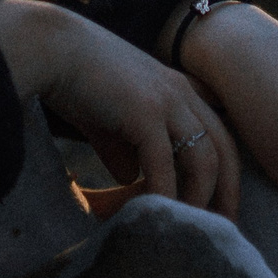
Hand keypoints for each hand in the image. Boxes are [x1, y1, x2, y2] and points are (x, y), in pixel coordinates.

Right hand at [0, 0, 238, 216]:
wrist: (50, 48)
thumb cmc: (75, 80)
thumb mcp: (108, 119)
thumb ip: (124, 148)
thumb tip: (131, 179)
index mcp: (179, 90)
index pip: (218, 136)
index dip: (224, 174)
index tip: (220, 208)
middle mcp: (182, 94)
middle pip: (223, 150)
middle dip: (227, 193)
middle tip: (222, 229)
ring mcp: (167, 101)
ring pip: (203, 161)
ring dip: (198, 200)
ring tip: (187, 229)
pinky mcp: (145, 112)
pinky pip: (164, 165)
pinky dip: (163, 194)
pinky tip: (155, 215)